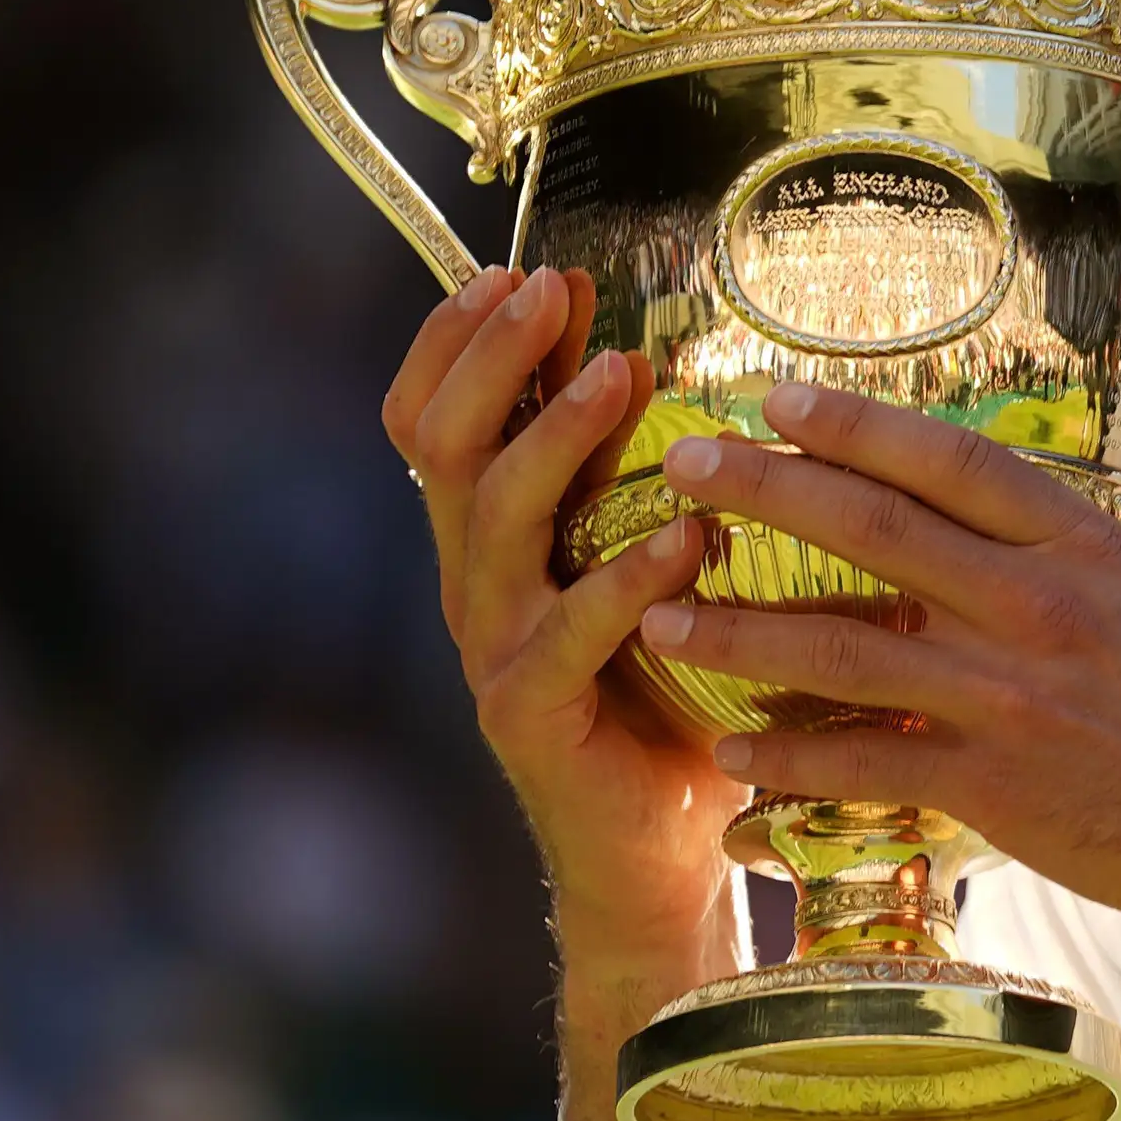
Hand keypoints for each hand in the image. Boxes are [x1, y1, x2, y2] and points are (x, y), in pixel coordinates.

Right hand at [387, 266, 733, 938]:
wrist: (657, 849)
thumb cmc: (673, 692)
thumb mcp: (650, 563)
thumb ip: (639, 478)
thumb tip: (656, 351)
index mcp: (491, 537)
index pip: (431, 419)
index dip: (457, 342)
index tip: (516, 270)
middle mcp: (475, 582)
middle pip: (447, 446)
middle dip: (494, 357)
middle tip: (549, 291)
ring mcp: (494, 648)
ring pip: (496, 521)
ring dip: (555, 438)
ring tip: (621, 375)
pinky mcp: (531, 714)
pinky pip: (570, 632)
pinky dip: (628, 578)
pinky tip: (688, 536)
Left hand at [634, 381, 1120, 936]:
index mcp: (1092, 549)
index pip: (953, 463)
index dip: (859, 425)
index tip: (781, 396)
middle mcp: (1035, 608)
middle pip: (874, 531)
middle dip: (767, 491)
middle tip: (686, 466)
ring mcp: (1004, 698)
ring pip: (841, 648)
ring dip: (739, 632)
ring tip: (656, 617)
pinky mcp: (987, 786)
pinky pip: (860, 764)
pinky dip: (787, 760)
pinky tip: (727, 754)